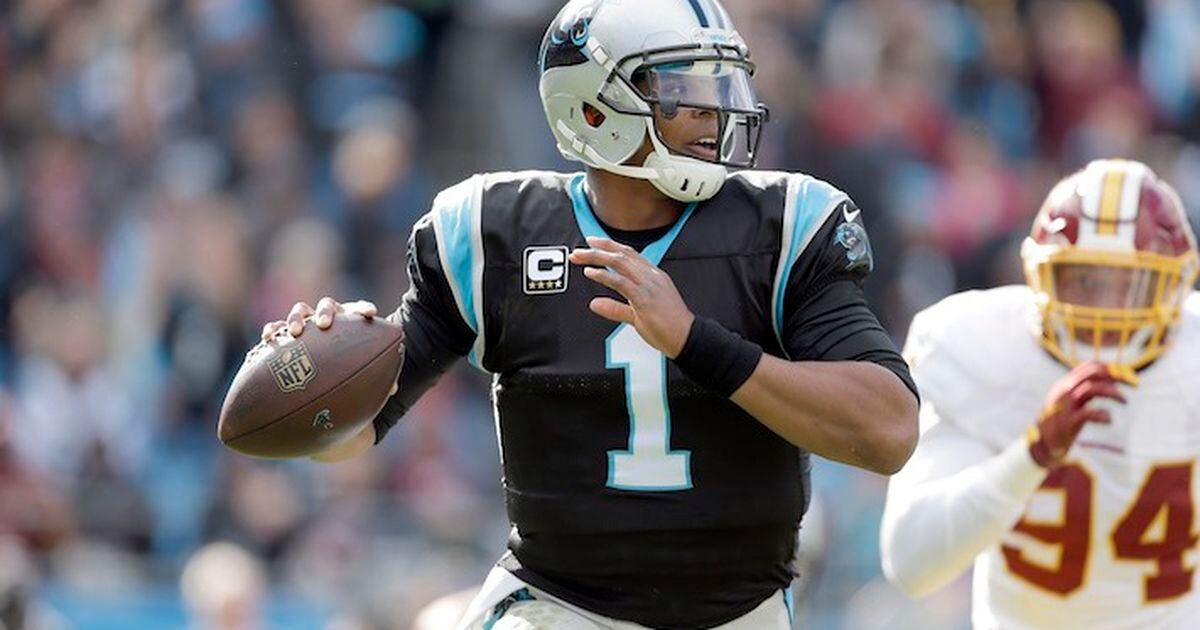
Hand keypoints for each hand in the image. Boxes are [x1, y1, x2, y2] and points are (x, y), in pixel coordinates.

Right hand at [260, 297, 396, 395]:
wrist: (317, 374)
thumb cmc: (345, 371)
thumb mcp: (360, 374)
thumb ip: (374, 377)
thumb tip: (394, 389)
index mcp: (348, 324)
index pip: (358, 310)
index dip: (363, 309)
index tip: (370, 314)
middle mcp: (327, 319)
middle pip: (327, 305)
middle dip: (326, 312)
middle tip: (325, 325)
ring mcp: (305, 324)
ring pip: (300, 311)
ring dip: (297, 318)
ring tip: (295, 332)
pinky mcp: (284, 334)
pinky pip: (277, 327)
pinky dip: (273, 329)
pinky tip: (269, 338)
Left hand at [569, 236, 693, 356]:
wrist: (686, 338)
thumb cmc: (668, 327)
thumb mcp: (636, 316)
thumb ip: (614, 308)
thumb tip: (594, 304)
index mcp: (653, 276)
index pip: (629, 254)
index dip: (610, 246)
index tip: (593, 243)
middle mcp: (651, 276)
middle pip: (621, 254)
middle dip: (598, 249)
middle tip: (578, 249)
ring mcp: (648, 285)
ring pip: (619, 263)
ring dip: (597, 258)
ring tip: (580, 257)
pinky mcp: (644, 298)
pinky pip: (621, 282)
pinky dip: (603, 276)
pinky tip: (590, 273)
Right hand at [1028, 361, 1128, 467]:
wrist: (1042, 443)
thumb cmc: (1061, 423)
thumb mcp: (1071, 402)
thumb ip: (1086, 391)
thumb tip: (1113, 383)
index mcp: (1065, 383)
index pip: (1089, 366)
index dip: (1111, 368)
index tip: (1126, 376)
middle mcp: (1064, 390)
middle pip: (1092, 373)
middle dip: (1116, 375)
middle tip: (1133, 383)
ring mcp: (1065, 405)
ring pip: (1092, 388)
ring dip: (1113, 393)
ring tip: (1125, 401)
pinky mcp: (1068, 422)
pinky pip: (1088, 413)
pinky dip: (1102, 414)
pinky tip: (1109, 420)